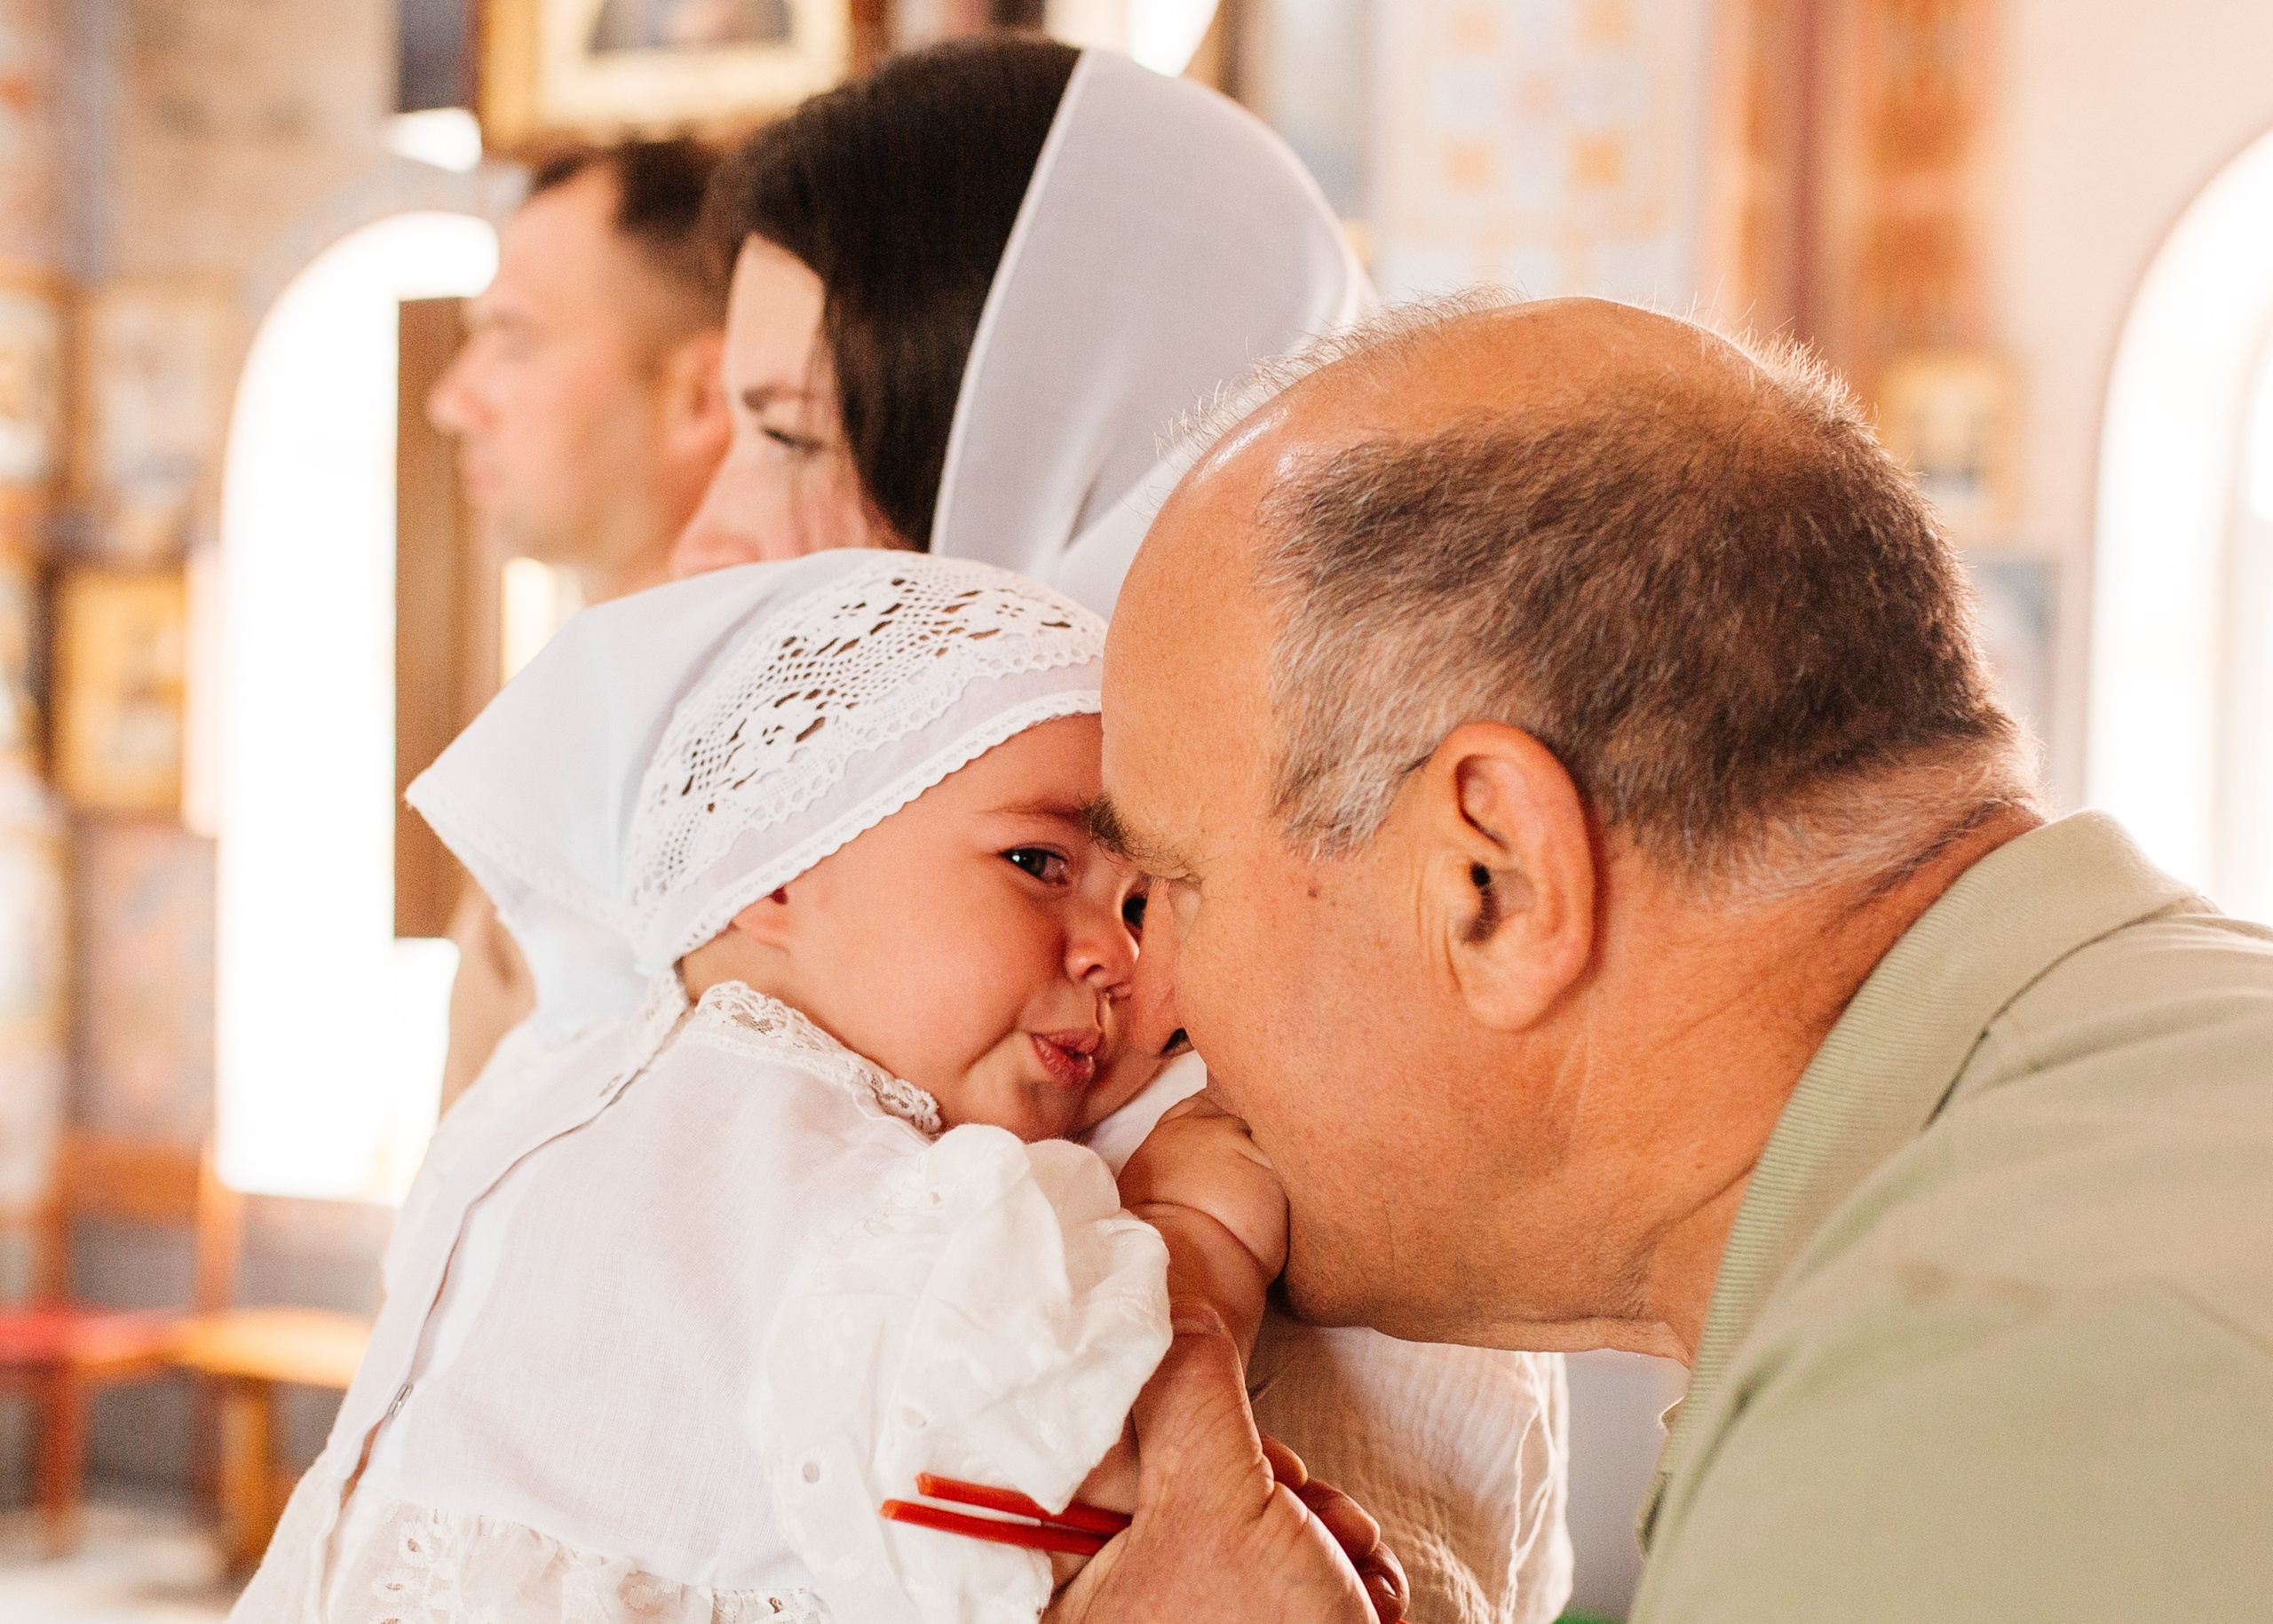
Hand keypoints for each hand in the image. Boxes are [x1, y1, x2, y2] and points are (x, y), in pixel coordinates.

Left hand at [1048, 1300, 1401, 1623]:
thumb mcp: (1220, 1507)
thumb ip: (1189, 1394)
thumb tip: (1172, 1309)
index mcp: (1054, 1577)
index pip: (1081, 1437)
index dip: (1161, 1405)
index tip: (1214, 1400)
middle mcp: (1100, 1599)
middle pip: (1175, 1469)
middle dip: (1267, 1474)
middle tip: (1298, 1500)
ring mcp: (1171, 1611)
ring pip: (1241, 1506)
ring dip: (1316, 1519)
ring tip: (1344, 1562)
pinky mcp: (1238, 1618)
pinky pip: (1276, 1555)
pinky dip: (1332, 1563)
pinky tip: (1358, 1594)